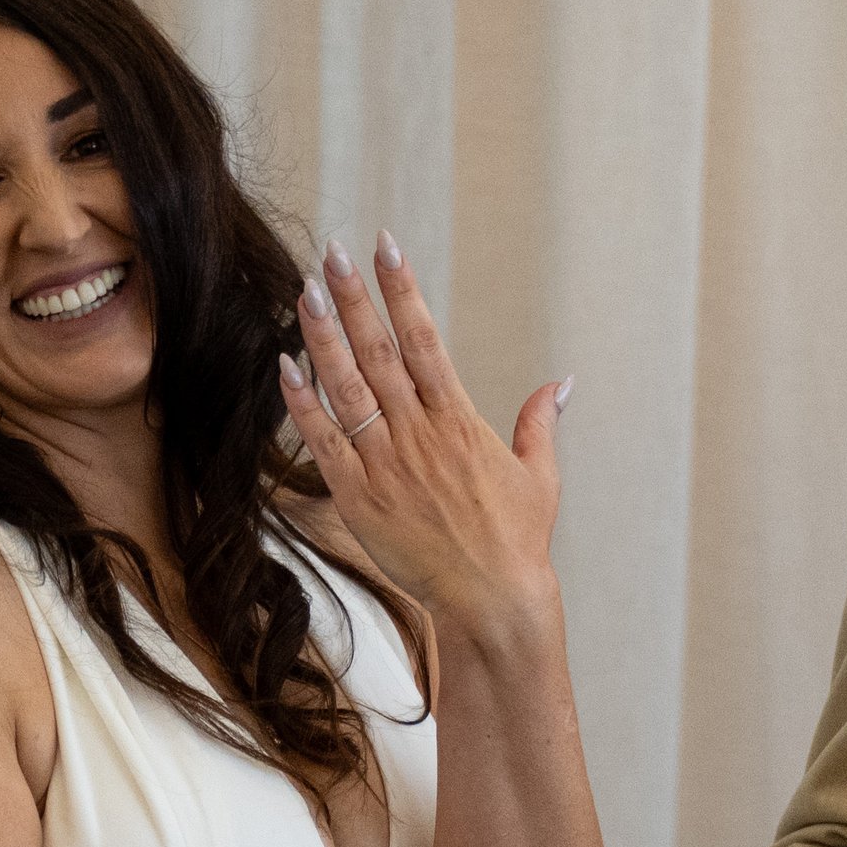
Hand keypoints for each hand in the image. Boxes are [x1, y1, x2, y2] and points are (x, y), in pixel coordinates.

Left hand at [278, 233, 566, 642]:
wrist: (492, 599)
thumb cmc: (518, 540)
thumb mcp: (540, 474)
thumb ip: (541, 421)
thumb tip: (562, 382)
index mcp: (460, 419)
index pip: (425, 337)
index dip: (402, 289)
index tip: (386, 247)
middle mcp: (419, 433)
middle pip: (378, 350)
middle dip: (353, 297)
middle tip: (331, 253)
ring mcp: (386, 463)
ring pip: (346, 386)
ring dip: (322, 336)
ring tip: (303, 291)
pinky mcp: (358, 497)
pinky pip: (323, 441)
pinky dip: (302, 403)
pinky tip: (283, 366)